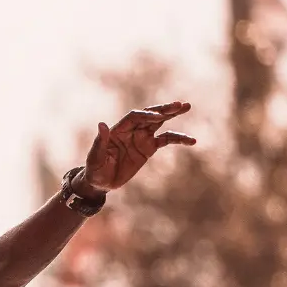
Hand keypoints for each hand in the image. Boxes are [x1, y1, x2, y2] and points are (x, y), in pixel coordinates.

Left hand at [80, 101, 196, 193]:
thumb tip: (102, 124)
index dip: (146, 116)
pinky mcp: (148, 148)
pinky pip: (166, 140)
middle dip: (164, 109)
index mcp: (118, 129)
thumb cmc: (95, 169)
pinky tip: (191, 141)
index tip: (158, 118)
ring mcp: (141, 138)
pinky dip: (178, 139)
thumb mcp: (95, 157)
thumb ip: (100, 141)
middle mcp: (131, 130)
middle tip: (180, 104)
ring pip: (160, 123)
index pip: (134, 117)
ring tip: (186, 107)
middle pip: (149, 115)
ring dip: (172, 114)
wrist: (101, 183)